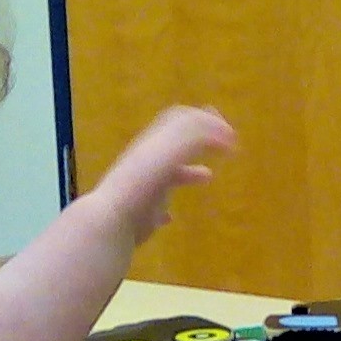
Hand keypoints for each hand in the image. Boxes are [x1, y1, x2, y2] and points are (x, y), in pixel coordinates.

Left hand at [89, 105, 236, 244]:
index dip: (205, 119)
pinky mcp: (140, 212)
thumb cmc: (142, 184)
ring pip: (168, 173)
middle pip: (174, 143)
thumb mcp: (169, 153)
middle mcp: (147, 161)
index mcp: (154, 144)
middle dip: (199, 139)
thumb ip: (194, 137)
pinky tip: (172, 218)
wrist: (110, 221)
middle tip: (225, 144)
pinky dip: (168, 207)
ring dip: (189, 171)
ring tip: (209, 176)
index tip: (230, 132)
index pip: (180, 119)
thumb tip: (224, 132)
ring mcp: (143, 186)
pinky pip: (155, 205)